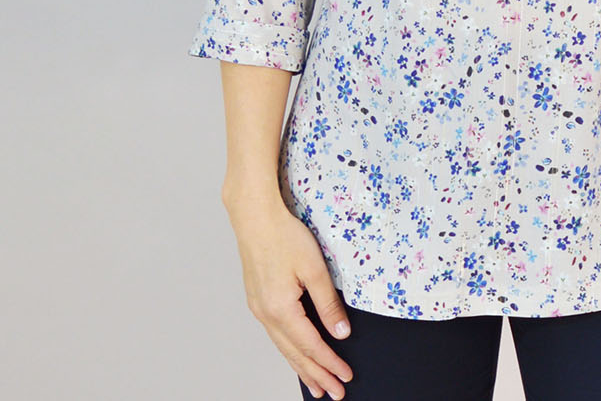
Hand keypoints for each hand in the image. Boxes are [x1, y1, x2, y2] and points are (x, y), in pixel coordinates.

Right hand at [224, 187, 354, 400]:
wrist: (255, 217)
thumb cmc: (285, 236)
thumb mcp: (315, 269)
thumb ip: (328, 304)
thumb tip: (340, 333)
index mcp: (281, 309)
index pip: (311, 346)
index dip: (329, 364)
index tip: (345, 378)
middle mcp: (266, 314)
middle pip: (295, 354)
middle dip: (316, 375)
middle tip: (334, 394)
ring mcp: (259, 308)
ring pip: (283, 347)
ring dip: (301, 367)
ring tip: (316, 385)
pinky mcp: (258, 300)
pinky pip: (276, 335)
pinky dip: (289, 350)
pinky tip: (296, 355)